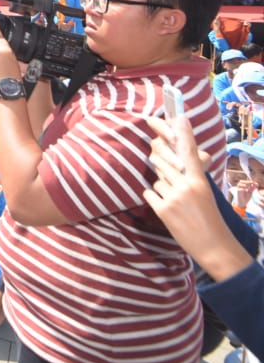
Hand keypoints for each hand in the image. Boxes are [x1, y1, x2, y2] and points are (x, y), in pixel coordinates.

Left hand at [142, 115, 253, 280]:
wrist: (214, 245)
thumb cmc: (209, 217)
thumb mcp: (205, 193)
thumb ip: (191, 176)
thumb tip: (172, 160)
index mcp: (200, 180)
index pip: (190, 152)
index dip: (184, 134)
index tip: (179, 116)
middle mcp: (187, 186)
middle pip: (163, 163)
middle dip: (161, 165)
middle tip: (171, 178)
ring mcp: (174, 198)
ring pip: (156, 179)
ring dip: (162, 188)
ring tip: (177, 203)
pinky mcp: (163, 210)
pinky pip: (149, 193)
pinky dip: (155, 199)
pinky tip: (169, 210)